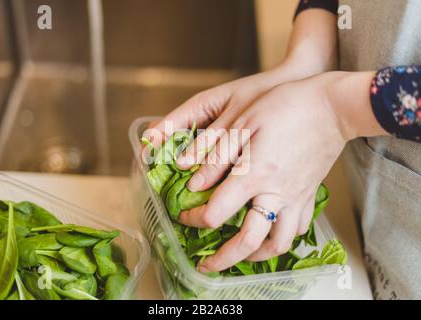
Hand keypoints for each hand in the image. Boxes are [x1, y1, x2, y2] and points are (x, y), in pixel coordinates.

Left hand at [165, 71, 386, 271]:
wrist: (333, 106)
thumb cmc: (286, 107)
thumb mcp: (243, 122)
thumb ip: (216, 154)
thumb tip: (193, 181)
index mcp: (253, 175)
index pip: (216, 212)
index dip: (194, 219)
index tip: (184, 216)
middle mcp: (275, 193)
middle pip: (248, 242)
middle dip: (223, 259)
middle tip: (207, 266)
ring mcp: (296, 197)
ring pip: (279, 244)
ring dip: (256, 256)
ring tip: (241, 256)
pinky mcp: (310, 194)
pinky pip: (299, 228)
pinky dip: (283, 238)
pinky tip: (272, 232)